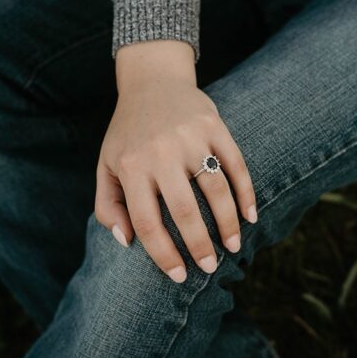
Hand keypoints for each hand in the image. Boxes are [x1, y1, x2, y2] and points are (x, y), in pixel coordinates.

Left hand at [95, 41, 257, 282]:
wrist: (151, 81)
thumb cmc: (128, 134)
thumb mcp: (106, 166)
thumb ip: (108, 205)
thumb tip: (125, 241)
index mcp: (131, 167)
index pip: (148, 222)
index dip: (164, 255)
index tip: (178, 276)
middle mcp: (161, 153)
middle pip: (185, 211)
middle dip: (200, 246)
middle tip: (209, 268)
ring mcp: (190, 138)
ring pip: (216, 190)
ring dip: (227, 224)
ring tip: (232, 247)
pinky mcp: (214, 126)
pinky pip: (235, 165)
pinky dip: (246, 193)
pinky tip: (250, 216)